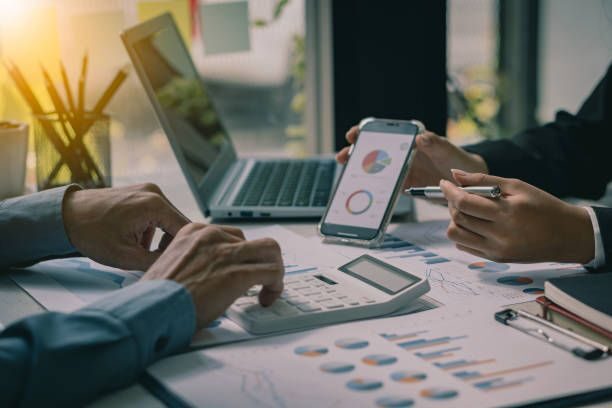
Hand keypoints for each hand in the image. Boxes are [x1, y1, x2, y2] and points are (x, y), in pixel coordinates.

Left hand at [63, 183, 189, 270]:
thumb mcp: (125, 256)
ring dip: (162, 238)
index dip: (184, 249)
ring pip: (169, 219)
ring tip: (142, 252)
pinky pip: (158, 213)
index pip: (185, 229)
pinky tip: (136, 241)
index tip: (178, 264)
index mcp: (154, 205)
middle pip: (179, 223)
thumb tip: (175, 264)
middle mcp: (155, 193)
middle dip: (171, 244)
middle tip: (158, 262)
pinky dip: (153, 229)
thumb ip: (156, 261)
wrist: (66, 215)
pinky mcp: (140, 193)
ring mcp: (148, 191)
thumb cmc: (91, 233)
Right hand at [142, 223, 283, 328]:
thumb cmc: (156, 297)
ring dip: (274, 269)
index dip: (241, 256)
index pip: (232, 235)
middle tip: (258, 281)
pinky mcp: (237, 273)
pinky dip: (275, 285)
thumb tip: (209, 277)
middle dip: (260, 261)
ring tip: (268, 288)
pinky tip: (265, 299)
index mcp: (193, 232)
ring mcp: (226, 253)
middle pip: (254, 241)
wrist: (150, 310)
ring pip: (270, 250)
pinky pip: (272, 271)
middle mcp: (212, 236)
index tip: (241, 271)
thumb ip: (194, 263)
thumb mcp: (172, 266)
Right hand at [336, 125, 488, 188]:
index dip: (366, 132)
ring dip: (360, 172)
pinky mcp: (403, 186)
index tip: (354, 134)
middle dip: (355, 153)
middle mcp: (402, 154)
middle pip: (373, 150)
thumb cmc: (458, 161)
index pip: (384, 133)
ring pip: (375, 169)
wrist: (468, 184)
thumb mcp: (448, 150)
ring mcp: (401, 170)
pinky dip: (374, 190)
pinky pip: (385, 187)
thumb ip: (436, 144)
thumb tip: (421, 138)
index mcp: (409, 140)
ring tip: (347, 175)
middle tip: (343, 156)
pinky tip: (362, 193)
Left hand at [440, 170, 594, 263]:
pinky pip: (465, 246)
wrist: (567, 236)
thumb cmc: (544, 207)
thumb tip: (455, 174)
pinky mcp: (495, 258)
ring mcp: (497, 250)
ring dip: (455, 219)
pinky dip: (463, 233)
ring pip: (457, 234)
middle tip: (457, 194)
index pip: (465, 203)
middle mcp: (501, 234)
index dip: (450, 191)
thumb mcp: (517, 186)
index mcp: (508, 212)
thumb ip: (484, 180)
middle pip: (459, 218)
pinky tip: (474, 223)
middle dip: (452, 203)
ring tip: (466, 209)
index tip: (444, 183)